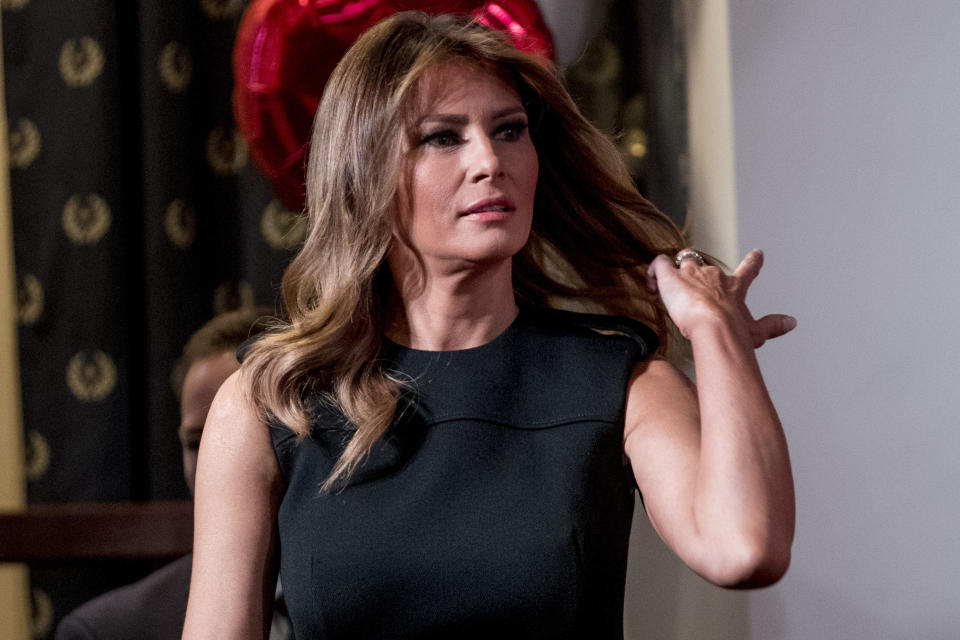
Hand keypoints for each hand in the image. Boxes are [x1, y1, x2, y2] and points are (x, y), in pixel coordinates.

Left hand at [646, 249, 795, 348]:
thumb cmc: (734, 332)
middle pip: (706, 268)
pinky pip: (660, 264)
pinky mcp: (671, 277)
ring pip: (682, 264)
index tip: (757, 253)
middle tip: (691, 291)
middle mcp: (714, 276)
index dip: (752, 262)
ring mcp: (692, 273)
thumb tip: (792, 322)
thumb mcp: (756, 331)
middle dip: (698, 276)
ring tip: (667, 290)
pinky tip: (651, 284)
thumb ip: (773, 325)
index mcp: (734, 288)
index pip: (746, 271)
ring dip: (675, 274)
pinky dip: (654, 271)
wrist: (714, 327)